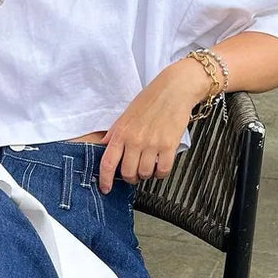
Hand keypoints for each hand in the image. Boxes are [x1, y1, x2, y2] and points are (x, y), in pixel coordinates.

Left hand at [98, 59, 211, 192]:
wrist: (174, 89)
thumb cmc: (150, 100)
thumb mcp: (125, 116)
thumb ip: (114, 134)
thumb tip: (103, 148)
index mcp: (121, 133)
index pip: (108, 163)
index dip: (105, 180)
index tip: (105, 189)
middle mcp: (135, 140)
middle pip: (127, 173)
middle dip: (130, 177)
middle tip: (135, 172)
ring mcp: (152, 144)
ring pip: (145, 174)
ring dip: (147, 174)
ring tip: (149, 164)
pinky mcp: (169, 146)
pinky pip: (163, 171)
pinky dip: (161, 173)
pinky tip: (160, 165)